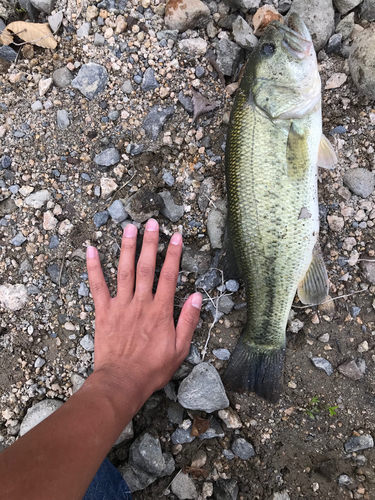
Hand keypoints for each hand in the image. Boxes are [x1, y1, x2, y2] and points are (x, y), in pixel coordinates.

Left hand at [86, 218, 201, 410]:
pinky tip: (90, 250)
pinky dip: (93, 268)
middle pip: (146, 267)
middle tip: (151, 223)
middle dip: (150, 243)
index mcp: (160, 310)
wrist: (122, 382)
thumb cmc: (152, 368)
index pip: (169, 275)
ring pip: (124, 271)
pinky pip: (97, 286)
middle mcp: (141, 302)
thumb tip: (197, 296)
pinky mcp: (104, 312)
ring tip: (129, 228)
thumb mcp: (180, 348)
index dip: (173, 254)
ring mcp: (121, 305)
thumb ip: (189, 320)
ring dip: (127, 248)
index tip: (176, 236)